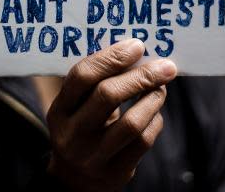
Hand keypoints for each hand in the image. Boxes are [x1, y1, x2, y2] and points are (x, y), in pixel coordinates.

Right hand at [46, 38, 176, 191]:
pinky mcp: (115, 173)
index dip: (111, 57)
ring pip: (132, 122)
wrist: (75, 179)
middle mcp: (72, 134)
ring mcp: (93, 157)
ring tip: (162, 86)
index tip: (136, 45)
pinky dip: (155, 120)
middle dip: (141, 76)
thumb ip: (96, 82)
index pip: (82, 76)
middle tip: (164, 65)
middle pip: (108, 95)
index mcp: (60, 109)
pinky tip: (155, 111)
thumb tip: (135, 50)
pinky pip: (143, 142)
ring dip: (153, 98)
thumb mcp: (76, 107)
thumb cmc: (82, 127)